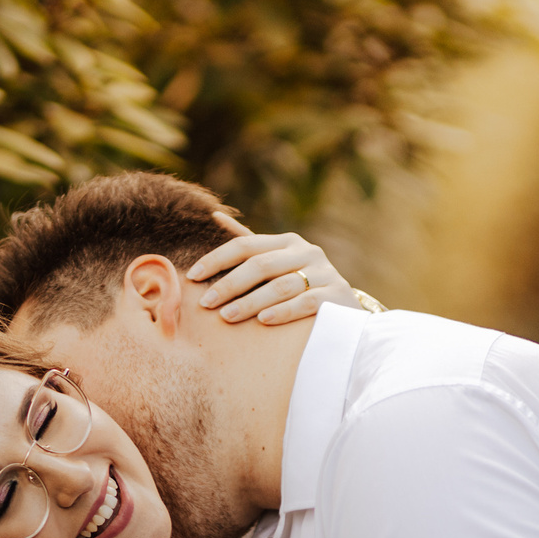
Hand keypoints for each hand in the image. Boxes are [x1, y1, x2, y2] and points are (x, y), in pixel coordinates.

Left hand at [187, 215, 363, 324]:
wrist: (346, 310)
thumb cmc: (302, 286)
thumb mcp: (278, 262)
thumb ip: (250, 244)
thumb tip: (215, 216)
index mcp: (287, 242)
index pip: (245, 245)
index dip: (216, 259)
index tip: (192, 277)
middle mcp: (307, 252)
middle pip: (261, 265)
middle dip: (229, 284)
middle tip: (206, 303)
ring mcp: (324, 272)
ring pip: (281, 285)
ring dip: (251, 302)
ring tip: (227, 316)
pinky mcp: (337, 295)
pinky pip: (305, 302)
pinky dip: (283, 311)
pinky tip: (263, 321)